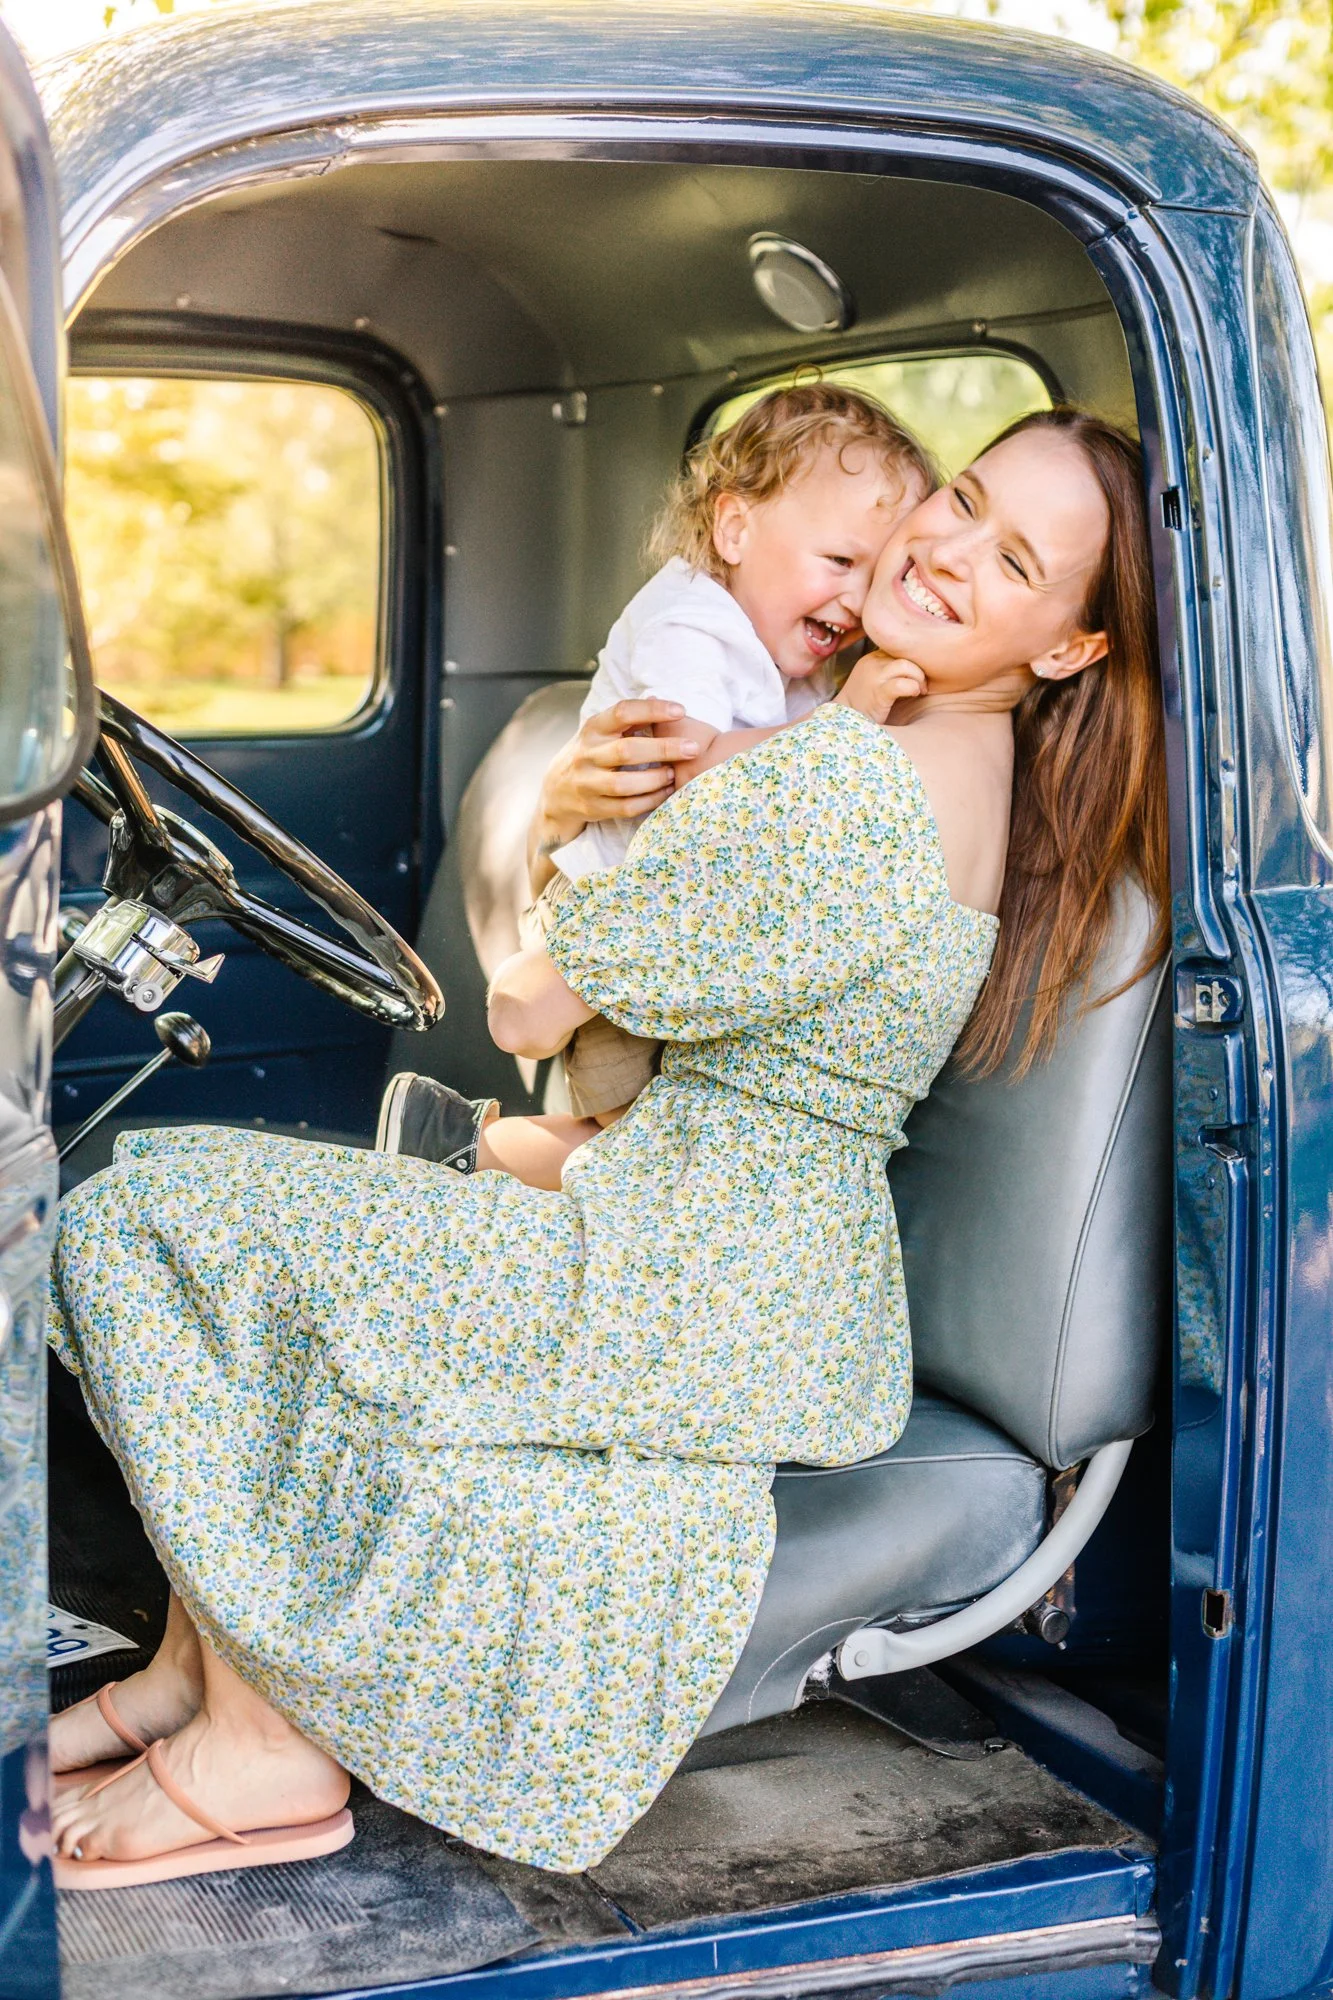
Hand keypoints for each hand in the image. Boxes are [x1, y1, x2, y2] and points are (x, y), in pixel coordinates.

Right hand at [528, 700, 700, 881]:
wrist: (555, 794)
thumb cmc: (590, 756)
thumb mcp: (600, 734)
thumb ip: (628, 722)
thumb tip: (664, 704)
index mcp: (592, 729)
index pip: (622, 712)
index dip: (652, 710)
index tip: (680, 711)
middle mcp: (586, 755)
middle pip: (627, 750)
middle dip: (663, 748)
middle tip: (692, 748)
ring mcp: (587, 784)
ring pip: (624, 784)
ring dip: (655, 779)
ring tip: (674, 774)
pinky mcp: (592, 809)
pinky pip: (625, 807)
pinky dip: (649, 801)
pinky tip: (665, 794)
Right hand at [834, 651, 926, 724]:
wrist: (843, 722)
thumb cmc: (864, 703)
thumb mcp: (874, 678)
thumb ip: (889, 668)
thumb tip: (917, 664)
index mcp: (872, 658)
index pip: (899, 648)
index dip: (912, 660)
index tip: (916, 675)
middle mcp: (872, 663)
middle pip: (904, 655)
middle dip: (919, 670)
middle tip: (922, 686)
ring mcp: (874, 677)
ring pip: (905, 665)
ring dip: (918, 678)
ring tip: (920, 690)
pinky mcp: (879, 693)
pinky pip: (902, 684)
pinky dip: (913, 687)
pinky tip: (914, 694)